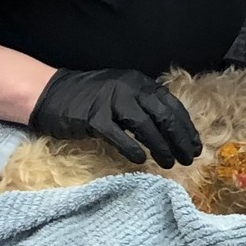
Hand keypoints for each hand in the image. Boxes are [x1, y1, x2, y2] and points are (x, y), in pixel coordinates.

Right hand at [29, 67, 201, 166]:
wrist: (50, 94)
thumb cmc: (88, 98)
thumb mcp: (121, 93)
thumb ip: (143, 105)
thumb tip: (170, 129)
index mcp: (138, 82)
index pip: (171, 104)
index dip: (186, 127)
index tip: (195, 145)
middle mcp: (128, 88)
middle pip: (163, 115)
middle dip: (179, 139)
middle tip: (188, 159)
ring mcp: (110, 101)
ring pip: (145, 126)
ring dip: (161, 147)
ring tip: (170, 163)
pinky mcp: (93, 117)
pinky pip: (119, 135)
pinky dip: (133, 149)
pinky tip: (141, 161)